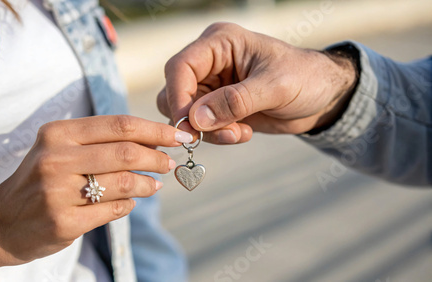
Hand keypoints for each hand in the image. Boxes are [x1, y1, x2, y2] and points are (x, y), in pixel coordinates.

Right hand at [0, 115, 192, 280]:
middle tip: (171, 163)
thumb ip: (100, 142)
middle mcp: (56, 159)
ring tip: (154, 185)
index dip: (155, 130)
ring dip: (147, 185)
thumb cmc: (40, 180)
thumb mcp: (60, 149)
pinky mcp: (64, 222)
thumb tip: (153, 141)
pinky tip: (130, 202)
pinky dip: (129, 205)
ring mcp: (58, 192)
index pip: (119, 125)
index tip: (178, 135)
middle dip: (157, 158)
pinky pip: (113, 210)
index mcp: (58, 134)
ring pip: (123, 183)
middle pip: (125, 153)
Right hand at [157, 22, 356, 143]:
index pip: (181, 67)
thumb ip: (235, 101)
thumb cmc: (305, 78)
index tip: (188, 125)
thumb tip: (196, 119)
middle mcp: (210, 63)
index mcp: (220, 43)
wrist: (322, 97)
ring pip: (186, 114)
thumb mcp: (274, 87)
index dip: (178, 96)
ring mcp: (213, 86)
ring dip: (208, 131)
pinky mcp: (218, 106)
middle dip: (194, 119)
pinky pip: (202, 126)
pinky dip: (217, 135)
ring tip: (239, 133)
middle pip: (176, 92)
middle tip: (223, 133)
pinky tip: (244, 132)